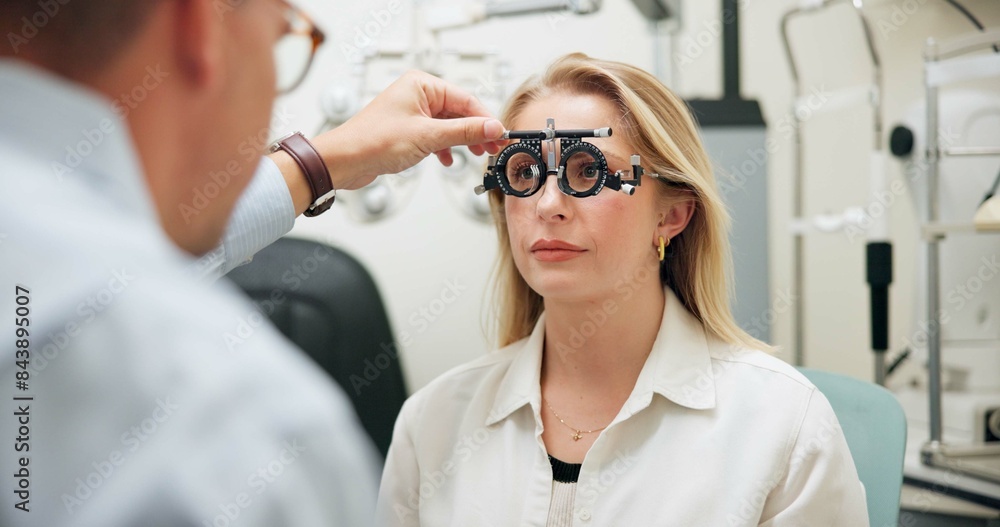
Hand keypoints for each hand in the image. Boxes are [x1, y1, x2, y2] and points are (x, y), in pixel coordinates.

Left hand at [313, 70, 506, 190]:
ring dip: (462, 140)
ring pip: (449, 125)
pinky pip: (436, 135)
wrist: (345, 160)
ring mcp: (413, 112)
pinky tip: (447, 159)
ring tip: (475, 154)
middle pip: (459, 112)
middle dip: (476, 131)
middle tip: (493, 148)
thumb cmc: (373, 140)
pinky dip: (445, 147)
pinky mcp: (408, 129)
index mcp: (422, 84)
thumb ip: (464, 132)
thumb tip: (491, 127)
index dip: (486, 119)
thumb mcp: (427, 136)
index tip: (501, 135)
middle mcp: (418, 94)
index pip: (466, 99)